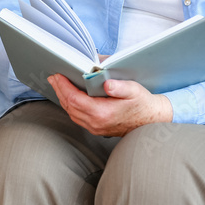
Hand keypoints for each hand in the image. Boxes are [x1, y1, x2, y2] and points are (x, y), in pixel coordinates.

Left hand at [46, 74, 172, 136]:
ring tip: (58, 84)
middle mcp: (95, 123)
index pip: (74, 99)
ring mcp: (95, 128)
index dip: (63, 86)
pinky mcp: (96, 129)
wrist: (151, 121)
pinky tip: (70, 96)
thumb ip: (120, 87)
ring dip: (63, 98)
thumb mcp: (134, 90)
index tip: (57, 76)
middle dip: (59, 90)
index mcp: (102, 113)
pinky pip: (77, 117)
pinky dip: (71, 105)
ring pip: (72, 113)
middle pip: (69, 106)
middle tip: (53, 77)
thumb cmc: (142, 104)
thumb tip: (107, 83)